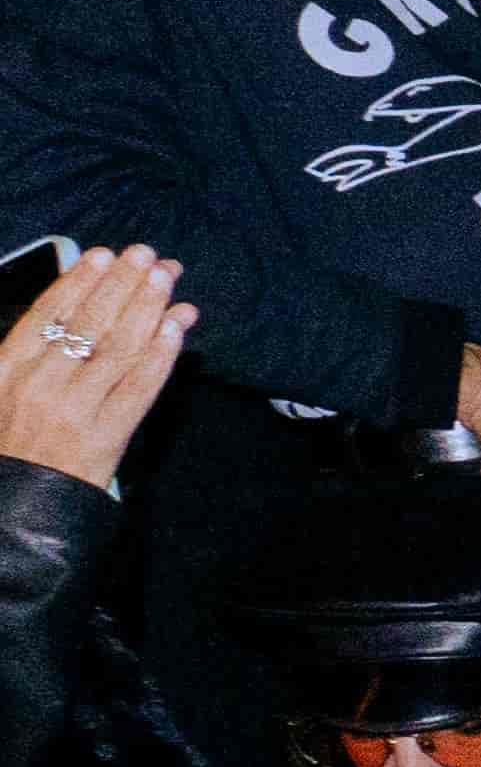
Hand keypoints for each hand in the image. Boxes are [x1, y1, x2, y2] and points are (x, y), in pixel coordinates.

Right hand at [0, 243, 187, 489]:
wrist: (16, 511)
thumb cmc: (8, 446)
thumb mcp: (2, 392)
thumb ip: (30, 353)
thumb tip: (73, 304)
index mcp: (5, 371)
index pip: (46, 315)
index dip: (77, 282)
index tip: (103, 255)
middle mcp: (39, 386)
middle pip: (87, 324)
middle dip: (121, 284)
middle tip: (147, 255)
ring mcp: (74, 411)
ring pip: (118, 348)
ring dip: (147, 308)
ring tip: (167, 277)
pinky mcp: (106, 438)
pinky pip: (140, 388)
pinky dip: (161, 354)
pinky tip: (177, 327)